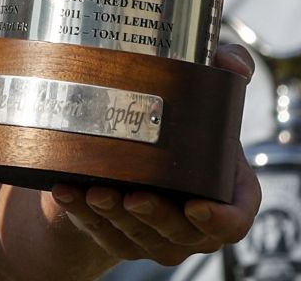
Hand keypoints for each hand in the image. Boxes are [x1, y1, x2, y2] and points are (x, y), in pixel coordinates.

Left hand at [45, 45, 261, 266]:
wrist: (142, 157)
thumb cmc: (184, 128)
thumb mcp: (208, 97)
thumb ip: (228, 69)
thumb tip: (232, 62)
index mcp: (225, 194)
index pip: (235, 221)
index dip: (221, 221)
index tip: (197, 205)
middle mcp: (194, 224)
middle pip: (180, 232)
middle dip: (156, 216)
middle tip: (135, 195)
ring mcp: (156, 235)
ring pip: (138, 236)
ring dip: (115, 217)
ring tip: (96, 191)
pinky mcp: (119, 237)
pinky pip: (99, 230)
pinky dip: (79, 211)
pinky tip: (64, 190)